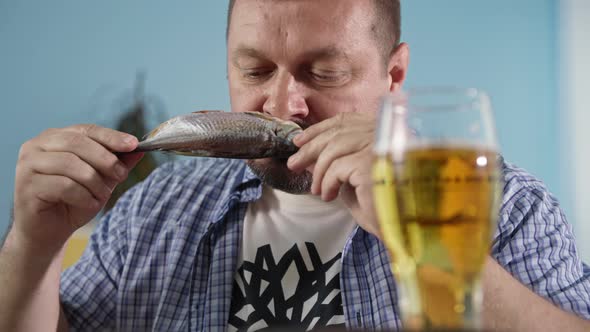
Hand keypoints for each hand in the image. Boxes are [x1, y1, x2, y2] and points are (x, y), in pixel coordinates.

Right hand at [12, 124, 142, 253]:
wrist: (49, 232)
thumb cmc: (73, 202)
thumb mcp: (101, 180)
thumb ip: (117, 163)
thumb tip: (139, 149)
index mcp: (55, 138)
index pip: (86, 130)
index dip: (111, 136)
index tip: (133, 144)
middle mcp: (37, 146)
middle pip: (78, 143)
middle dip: (106, 159)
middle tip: (121, 175)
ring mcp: (28, 165)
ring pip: (71, 164)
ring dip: (95, 182)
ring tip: (102, 195)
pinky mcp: (27, 185)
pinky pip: (64, 185)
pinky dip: (83, 196)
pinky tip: (89, 203)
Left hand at [287, 113, 380, 237]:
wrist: (401, 231)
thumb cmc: (383, 209)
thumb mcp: (356, 181)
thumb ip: (340, 164)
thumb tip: (311, 156)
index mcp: (385, 133)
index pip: (347, 120)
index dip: (320, 129)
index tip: (300, 140)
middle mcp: (386, 134)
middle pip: (338, 132)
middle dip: (310, 148)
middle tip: (293, 164)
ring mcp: (381, 147)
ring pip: (334, 149)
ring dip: (318, 171)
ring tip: (315, 189)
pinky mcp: (372, 163)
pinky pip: (337, 168)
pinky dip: (327, 183)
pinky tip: (328, 196)